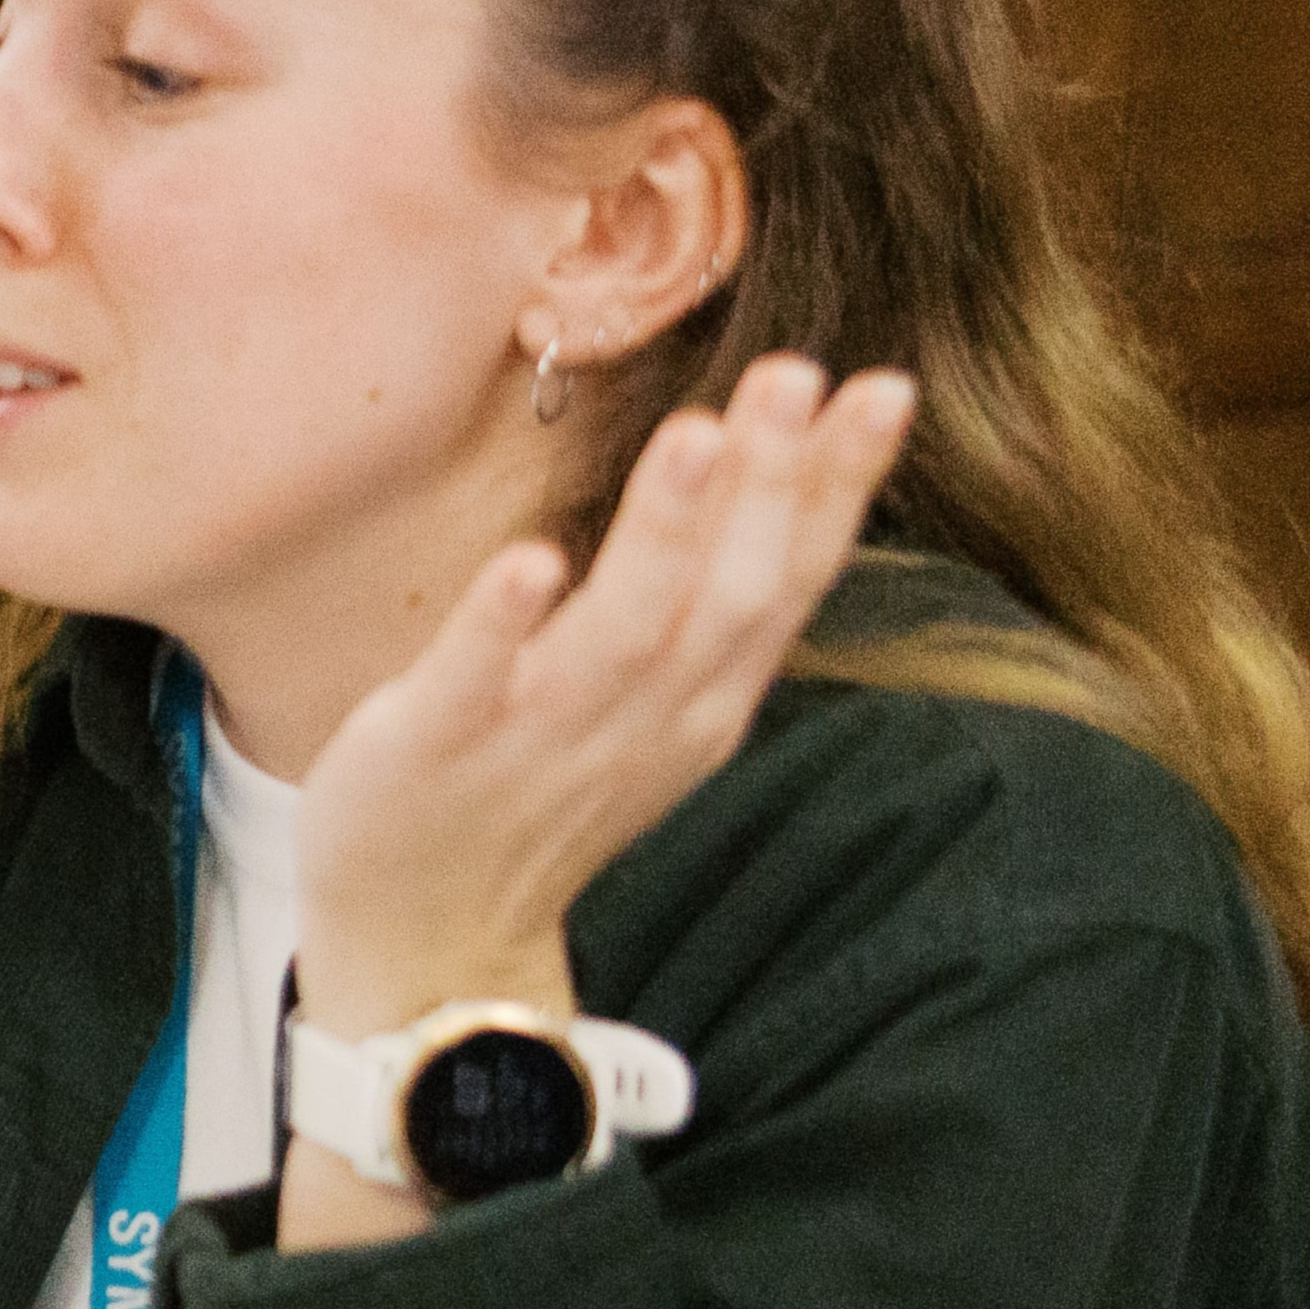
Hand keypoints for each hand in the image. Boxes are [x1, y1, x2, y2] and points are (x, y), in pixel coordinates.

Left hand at [293, 355, 916, 1057]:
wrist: (427, 934)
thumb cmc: (536, 790)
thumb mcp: (655, 705)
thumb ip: (709, 610)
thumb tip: (781, 474)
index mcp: (700, 702)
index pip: (788, 582)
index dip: (837, 488)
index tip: (882, 386)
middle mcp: (640, 718)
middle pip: (729, 594)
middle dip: (772, 485)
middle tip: (801, 374)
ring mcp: (539, 734)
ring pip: (623, 629)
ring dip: (664, 531)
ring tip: (698, 432)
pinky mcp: (435, 746)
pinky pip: (477, 679)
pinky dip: (505, 621)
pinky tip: (532, 557)